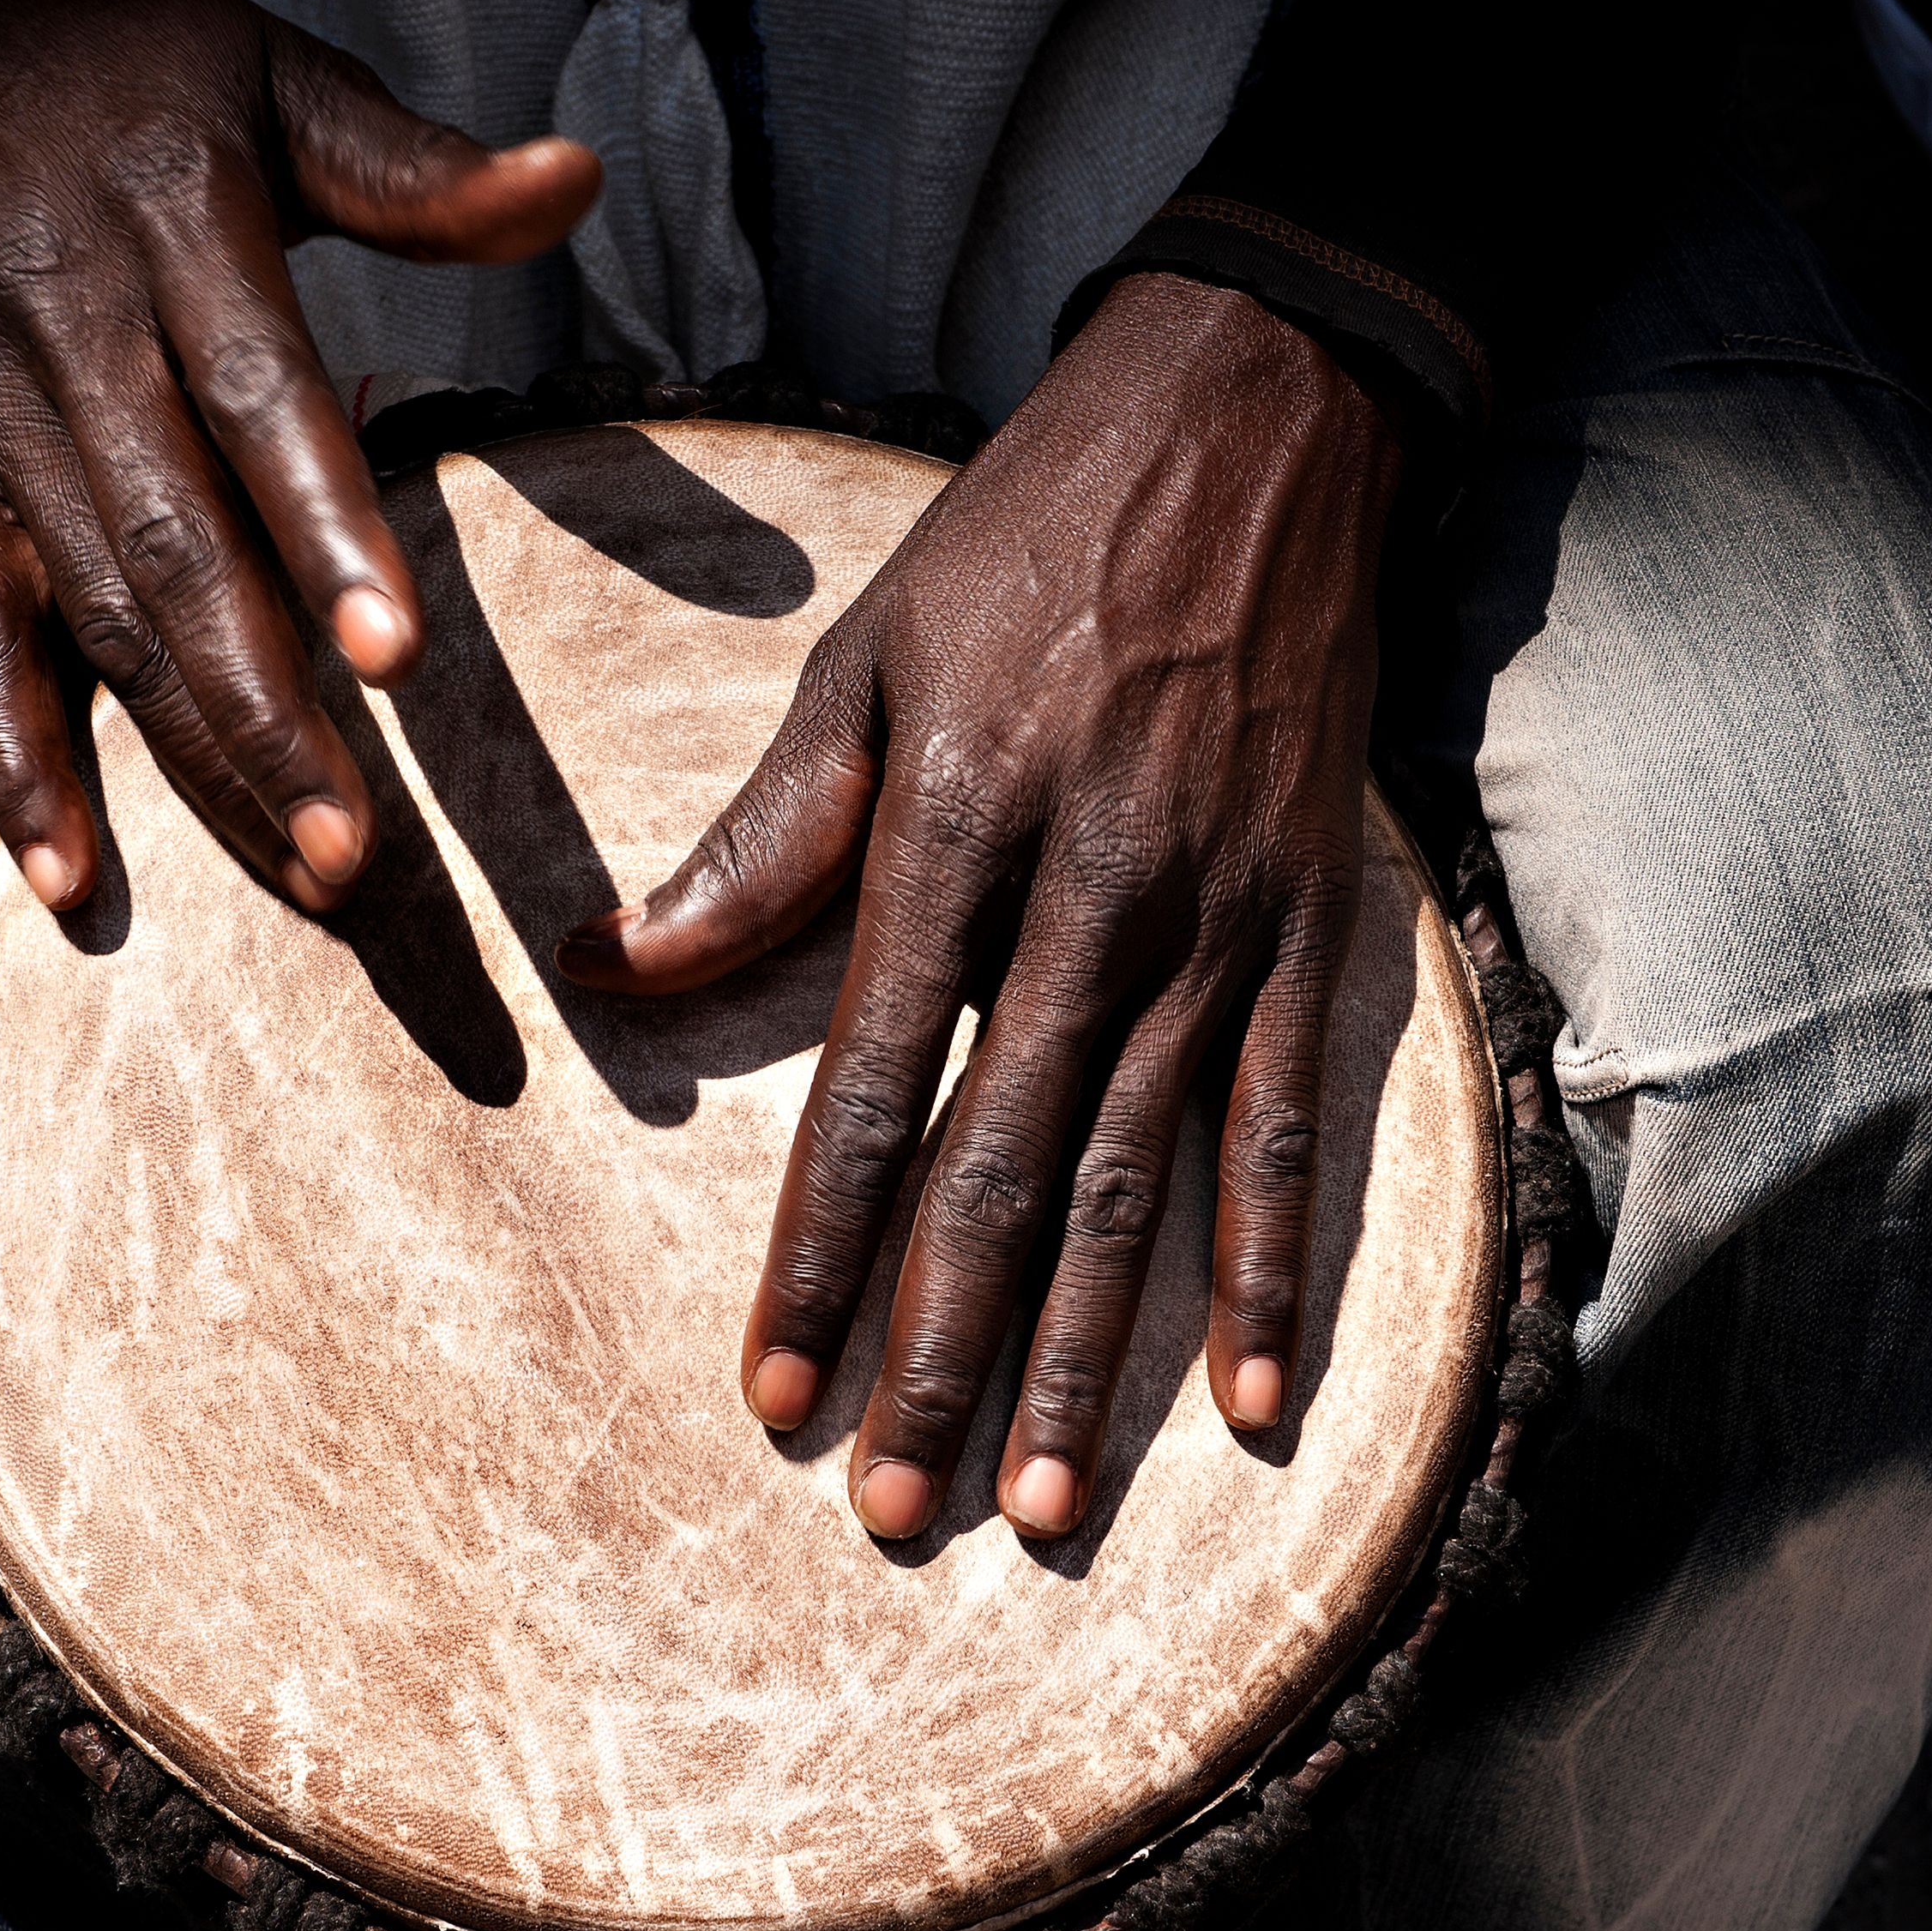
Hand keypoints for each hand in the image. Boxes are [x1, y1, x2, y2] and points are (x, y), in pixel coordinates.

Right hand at [0, 0, 598, 909]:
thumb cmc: (132, 63)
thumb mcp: (281, 81)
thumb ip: (420, 169)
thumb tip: (575, 178)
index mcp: (174, 235)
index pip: (259, 402)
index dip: (325, 532)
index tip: (394, 656)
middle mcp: (71, 339)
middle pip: (174, 551)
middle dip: (263, 713)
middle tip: (353, 852)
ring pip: (93, 617)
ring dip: (187, 759)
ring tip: (297, 870)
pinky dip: (10, 759)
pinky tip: (69, 876)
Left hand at [559, 275, 1403, 1541]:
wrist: (1262, 422)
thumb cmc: (1035, 535)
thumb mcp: (871, 652)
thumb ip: (765, 832)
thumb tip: (617, 964)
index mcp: (960, 831)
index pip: (873, 1086)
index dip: (819, 1251)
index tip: (771, 1393)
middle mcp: (1097, 900)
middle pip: (1008, 1169)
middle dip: (941, 1351)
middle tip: (889, 1506)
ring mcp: (1221, 923)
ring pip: (1143, 1181)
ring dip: (1090, 1360)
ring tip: (1036, 1508)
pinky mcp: (1314, 923)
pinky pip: (1296, 1125)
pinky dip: (1271, 1271)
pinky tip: (1246, 1407)